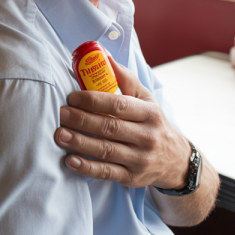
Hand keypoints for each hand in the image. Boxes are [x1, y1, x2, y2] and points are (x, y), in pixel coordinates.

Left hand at [54, 55, 190, 188]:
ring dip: (79, 143)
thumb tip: (104, 56)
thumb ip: (125, 79)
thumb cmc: (153, 123)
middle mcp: (146, 136)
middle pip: (109, 127)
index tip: (72, 97)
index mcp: (149, 113)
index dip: (93, 100)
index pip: (118, 105)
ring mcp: (139, 159)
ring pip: (105, 150)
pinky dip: (87, 168)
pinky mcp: (131, 177)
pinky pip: (107, 172)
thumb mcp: (146, 99)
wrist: (176, 160)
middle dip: (81, 120)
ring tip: (59, 134)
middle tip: (61, 113)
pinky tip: (70, 161)